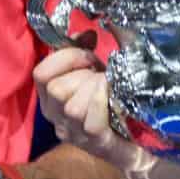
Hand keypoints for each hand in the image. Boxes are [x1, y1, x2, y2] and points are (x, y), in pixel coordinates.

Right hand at [34, 46, 145, 169]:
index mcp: (50, 97)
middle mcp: (56, 117)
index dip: (65, 58)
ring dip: (94, 89)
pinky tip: (113, 96)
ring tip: (109, 86)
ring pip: (72, 107)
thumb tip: (86, 33)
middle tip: (101, 74)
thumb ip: (85, 50)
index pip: (41, 73)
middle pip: (57, 89)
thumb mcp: (95, 70)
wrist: (139, 140)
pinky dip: (102, 104)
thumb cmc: (111, 100)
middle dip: (83, 74)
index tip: (88, 55)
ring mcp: (74, 134)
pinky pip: (90, 123)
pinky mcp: (95, 145)